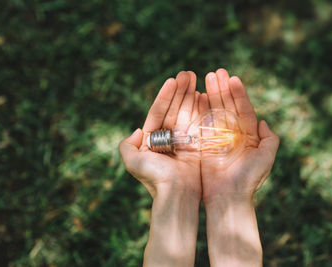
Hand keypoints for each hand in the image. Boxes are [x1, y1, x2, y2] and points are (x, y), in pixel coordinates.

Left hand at [119, 71, 200, 199]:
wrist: (177, 194)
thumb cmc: (155, 177)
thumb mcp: (132, 161)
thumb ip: (127, 145)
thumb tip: (137, 130)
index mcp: (152, 140)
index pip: (158, 111)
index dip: (165, 95)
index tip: (172, 80)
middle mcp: (168, 138)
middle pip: (174, 108)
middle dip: (181, 91)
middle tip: (188, 73)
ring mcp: (183, 141)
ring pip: (187, 112)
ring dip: (191, 95)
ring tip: (196, 77)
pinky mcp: (197, 145)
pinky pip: (199, 123)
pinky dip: (202, 109)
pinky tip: (204, 94)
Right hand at [201, 68, 279, 202]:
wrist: (228, 198)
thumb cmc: (249, 179)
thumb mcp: (267, 158)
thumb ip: (270, 139)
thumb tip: (265, 123)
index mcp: (248, 136)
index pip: (244, 110)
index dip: (239, 94)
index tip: (233, 78)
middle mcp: (232, 135)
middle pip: (228, 107)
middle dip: (222, 89)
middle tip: (216, 72)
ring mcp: (217, 138)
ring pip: (214, 112)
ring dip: (211, 94)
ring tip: (207, 76)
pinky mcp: (203, 144)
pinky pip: (201, 123)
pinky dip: (200, 109)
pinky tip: (198, 95)